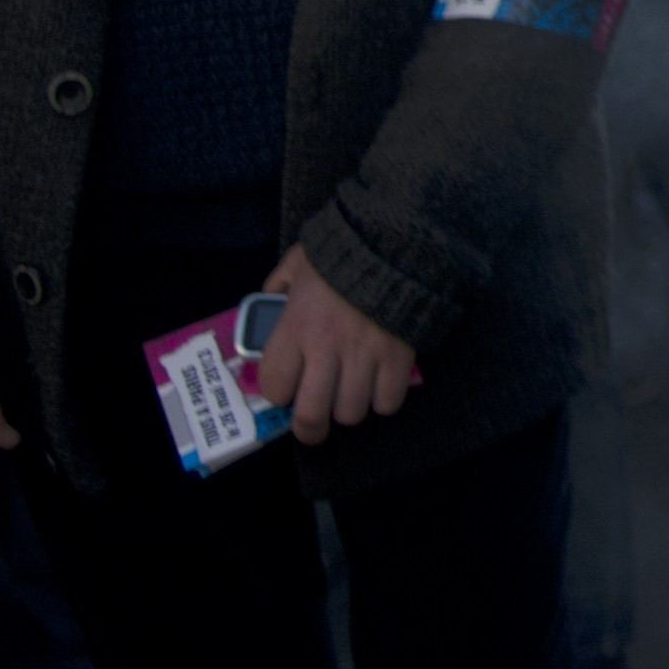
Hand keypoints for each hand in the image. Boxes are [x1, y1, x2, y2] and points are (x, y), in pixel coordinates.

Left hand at [250, 247, 417, 445]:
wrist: (397, 239)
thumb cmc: (341, 252)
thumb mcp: (297, 263)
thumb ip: (278, 286)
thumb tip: (269, 303)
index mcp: (295, 327)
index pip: (274, 385)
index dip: (277, 392)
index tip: (285, 386)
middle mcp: (326, 349)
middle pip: (311, 415)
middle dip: (309, 429)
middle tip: (313, 426)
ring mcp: (365, 356)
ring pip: (351, 413)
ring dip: (348, 409)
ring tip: (351, 394)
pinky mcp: (399, 357)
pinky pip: (388, 402)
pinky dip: (383, 400)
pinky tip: (380, 385)